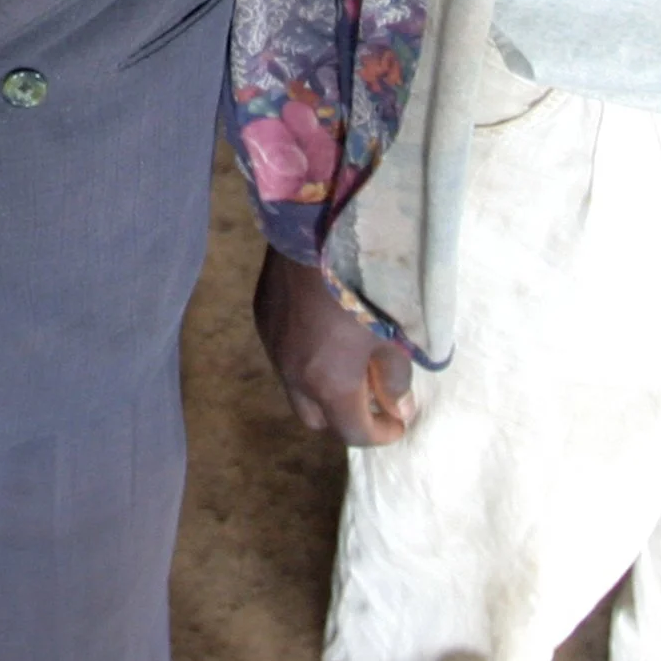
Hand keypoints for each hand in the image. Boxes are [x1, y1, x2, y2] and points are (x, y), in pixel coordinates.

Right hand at [254, 245, 415, 444]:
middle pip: (317, 419)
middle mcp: (293, 372)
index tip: (398, 422)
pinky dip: (304, 356)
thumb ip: (397, 377)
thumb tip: (397, 404)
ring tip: (346, 362)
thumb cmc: (365, 282)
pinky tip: (322, 331)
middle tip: (370, 396)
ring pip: (295, 386)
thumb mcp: (394, 333)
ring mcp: (272, 344)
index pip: (353, 433)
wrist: (315, 227)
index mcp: (328, 383)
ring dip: (321, 386)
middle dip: (345, 416)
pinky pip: (283, 352)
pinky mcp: (262, 315)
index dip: (380, 433)